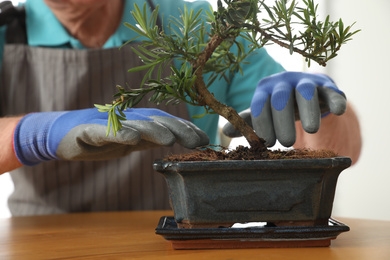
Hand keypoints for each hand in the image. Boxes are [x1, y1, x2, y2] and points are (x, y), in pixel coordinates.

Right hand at [13, 108, 208, 165]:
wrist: (61, 135)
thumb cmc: (100, 138)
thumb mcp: (130, 141)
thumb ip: (150, 139)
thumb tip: (177, 140)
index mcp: (138, 123)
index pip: (166, 122)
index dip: (186, 128)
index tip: (204, 139)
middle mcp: (127, 119)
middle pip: (156, 120)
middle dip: (178, 128)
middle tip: (196, 140)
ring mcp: (107, 124)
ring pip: (134, 124)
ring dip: (153, 130)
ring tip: (169, 139)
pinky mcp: (87, 130)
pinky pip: (104, 132)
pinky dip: (118, 133)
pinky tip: (131, 139)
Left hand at [223, 71, 345, 146]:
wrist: (305, 92)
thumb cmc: (280, 107)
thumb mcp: (264, 112)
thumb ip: (248, 121)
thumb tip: (225, 131)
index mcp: (264, 88)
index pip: (260, 104)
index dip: (263, 123)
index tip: (268, 142)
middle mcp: (283, 81)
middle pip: (281, 98)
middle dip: (283, 121)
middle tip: (286, 143)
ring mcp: (305, 81)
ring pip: (305, 92)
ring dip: (308, 110)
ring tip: (310, 131)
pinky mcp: (326, 85)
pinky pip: (331, 90)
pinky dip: (335, 99)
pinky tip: (338, 111)